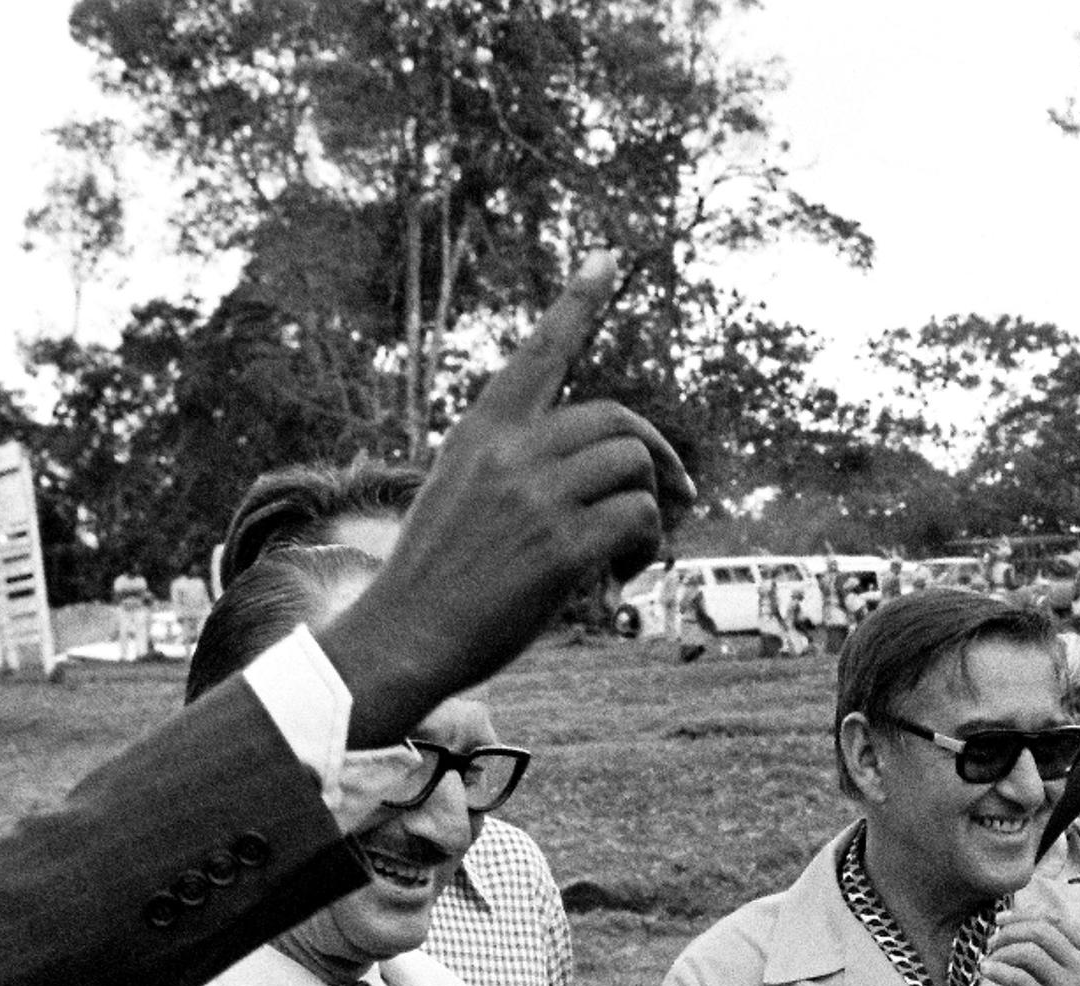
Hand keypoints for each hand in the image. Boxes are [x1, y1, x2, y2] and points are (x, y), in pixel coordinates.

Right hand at [317, 253, 698, 739]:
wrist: (403, 635)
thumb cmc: (435, 576)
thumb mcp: (460, 494)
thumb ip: (517, 465)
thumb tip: (603, 467)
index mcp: (482, 431)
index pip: (539, 352)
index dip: (578, 300)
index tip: (609, 254)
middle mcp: (509, 451)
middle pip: (618, 419)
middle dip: (658, 456)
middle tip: (676, 497)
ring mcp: (534, 497)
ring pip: (635, 467)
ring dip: (653, 510)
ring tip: (631, 553)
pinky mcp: (560, 548)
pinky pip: (640, 518)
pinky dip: (648, 547)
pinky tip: (623, 576)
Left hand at [982, 906, 1079, 985]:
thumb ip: (1066, 959)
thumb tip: (1024, 938)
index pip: (1057, 920)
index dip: (1024, 915)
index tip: (1003, 919)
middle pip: (1039, 931)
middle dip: (1009, 930)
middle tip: (992, 940)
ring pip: (1027, 951)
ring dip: (1001, 951)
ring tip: (990, 959)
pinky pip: (1017, 978)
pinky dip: (997, 970)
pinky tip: (987, 972)